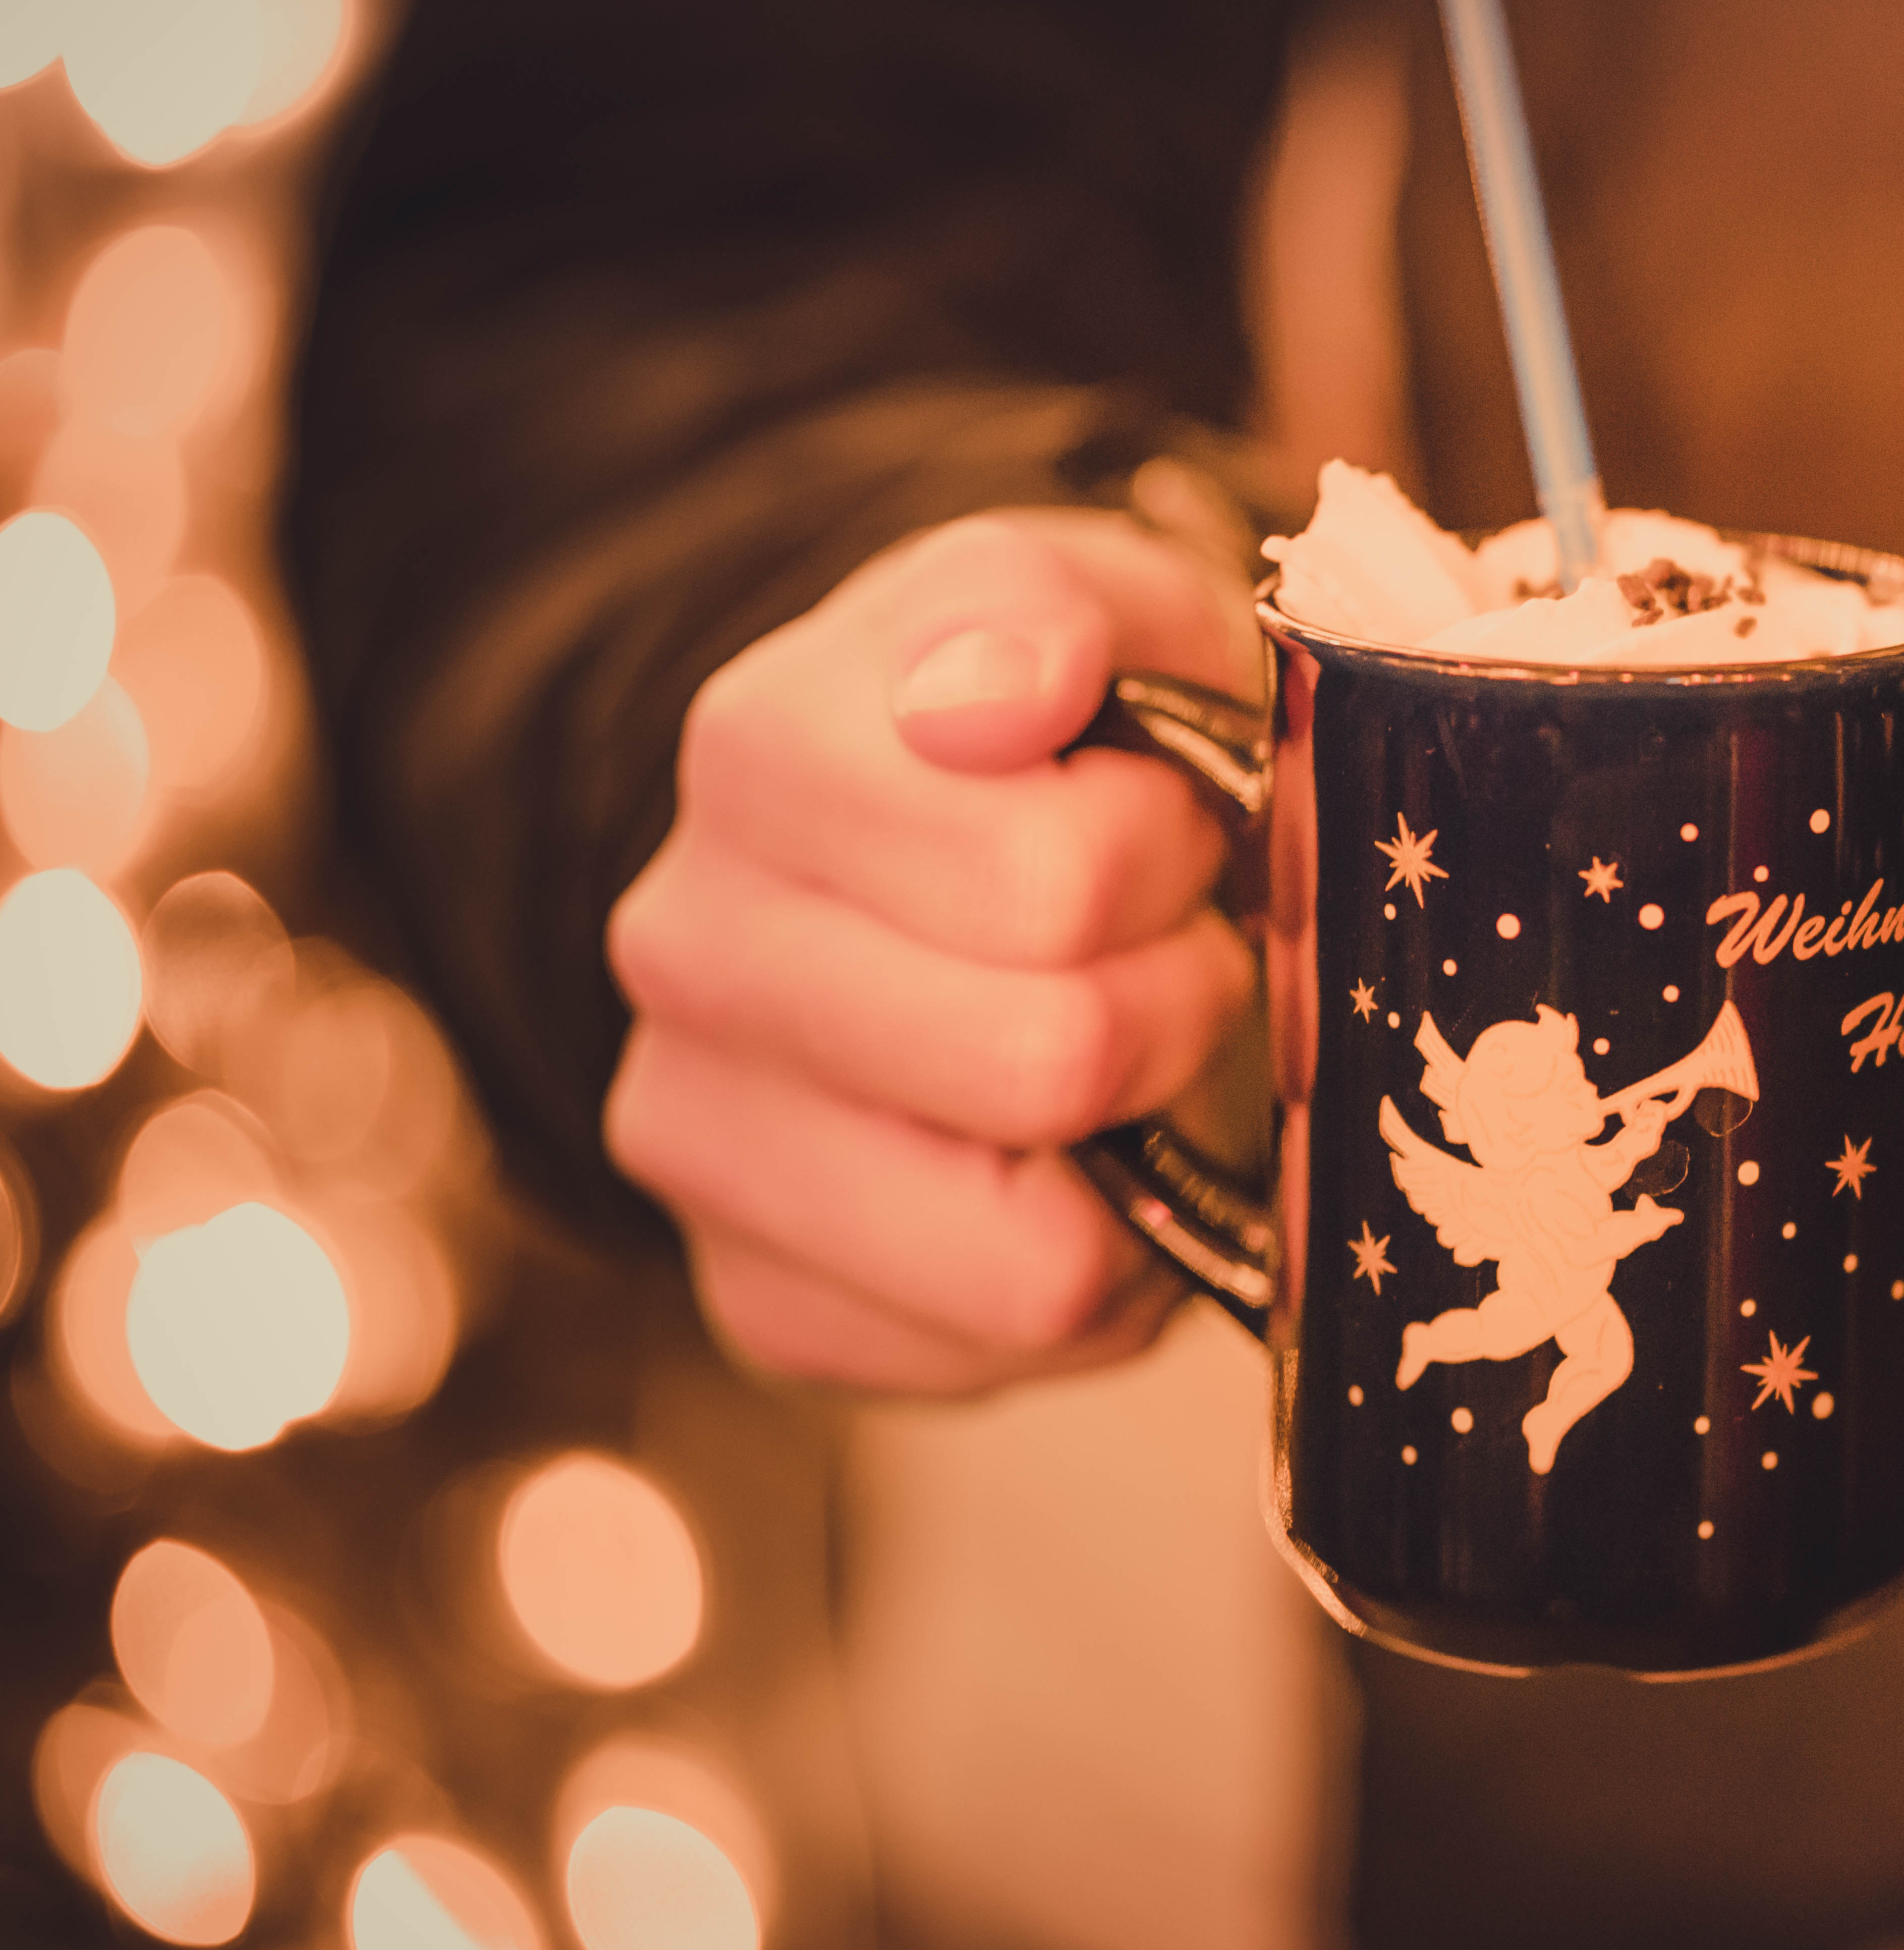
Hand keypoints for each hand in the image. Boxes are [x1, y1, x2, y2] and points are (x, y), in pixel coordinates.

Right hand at [606, 509, 1260, 1393]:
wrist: (951, 859)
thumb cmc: (1064, 736)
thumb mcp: (1101, 608)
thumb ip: (1063, 608)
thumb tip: (999, 695)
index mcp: (761, 751)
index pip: (1050, 877)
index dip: (1167, 851)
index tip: (1162, 816)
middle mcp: (686, 948)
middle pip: (1050, 1060)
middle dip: (1171, 1001)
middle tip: (1166, 945)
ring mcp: (694, 1137)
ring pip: (1032, 1250)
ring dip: (1134, 1147)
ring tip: (1119, 1052)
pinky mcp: (754, 1297)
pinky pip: (1003, 1341)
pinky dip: (1091, 1266)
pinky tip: (1068, 1163)